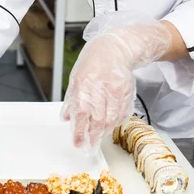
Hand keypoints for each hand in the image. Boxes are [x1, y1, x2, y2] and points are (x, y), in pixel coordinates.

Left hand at [62, 13, 171, 149]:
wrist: (115, 48)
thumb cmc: (93, 61)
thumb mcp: (76, 77)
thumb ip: (72, 99)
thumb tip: (66, 118)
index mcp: (84, 84)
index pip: (81, 113)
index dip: (79, 131)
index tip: (78, 143)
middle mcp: (100, 88)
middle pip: (98, 120)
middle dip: (94, 137)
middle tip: (90, 145)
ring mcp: (116, 90)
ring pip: (112, 120)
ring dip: (105, 131)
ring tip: (99, 134)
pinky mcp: (128, 92)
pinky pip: (123, 113)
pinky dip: (117, 122)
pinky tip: (111, 123)